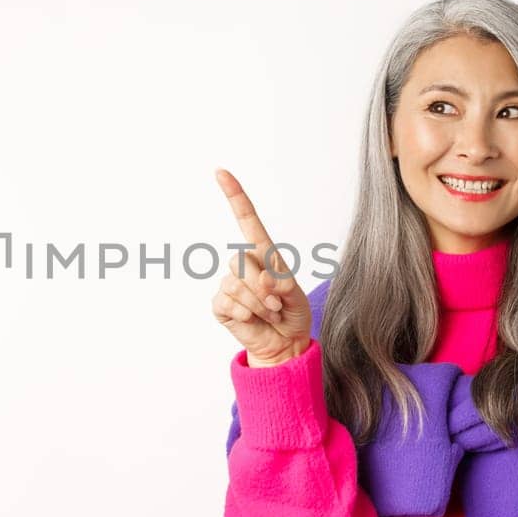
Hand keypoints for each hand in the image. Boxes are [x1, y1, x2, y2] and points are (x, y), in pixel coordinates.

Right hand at [210, 169, 312, 366]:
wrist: (284, 344)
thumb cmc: (292, 314)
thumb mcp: (297, 296)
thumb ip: (282, 284)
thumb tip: (262, 279)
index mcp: (263, 254)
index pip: (246, 220)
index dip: (234, 196)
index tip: (220, 172)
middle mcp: (243, 265)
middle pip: (241, 261)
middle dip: (263, 287)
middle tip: (277, 305)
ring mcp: (228, 284)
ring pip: (236, 284)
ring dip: (259, 304)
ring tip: (270, 313)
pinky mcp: (220, 304)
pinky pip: (229, 303)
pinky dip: (247, 314)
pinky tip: (253, 319)